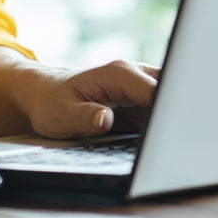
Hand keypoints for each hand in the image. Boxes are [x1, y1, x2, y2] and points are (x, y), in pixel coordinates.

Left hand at [22, 59, 158, 139]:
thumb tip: (105, 119)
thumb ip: (84, 117)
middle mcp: (134, 75)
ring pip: (169, 103)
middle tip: (161, 140)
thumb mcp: (61, 114)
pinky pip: (160, 114)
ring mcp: (139, 87)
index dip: (166, 113)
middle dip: (172, 117)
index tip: (166, 133)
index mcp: (119, 74)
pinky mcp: (141, 102)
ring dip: (167, 124)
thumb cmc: (51, 102)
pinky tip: (149, 142)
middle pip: (171, 93)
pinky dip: (160, 129)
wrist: (44, 94)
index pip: (157, 91)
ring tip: (149, 142)